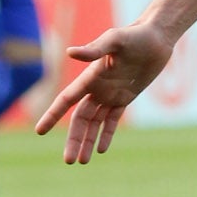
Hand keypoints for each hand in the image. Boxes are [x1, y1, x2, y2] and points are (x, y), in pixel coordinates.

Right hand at [35, 22, 176, 162]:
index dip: (53, 115)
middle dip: (74, 139)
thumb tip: (70, 53)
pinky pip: (113, 120)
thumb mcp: (115, 40)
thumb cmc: (135, 34)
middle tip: (68, 161)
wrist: (157, 37)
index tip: (39, 131)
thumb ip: (94, 49)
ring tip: (81, 162)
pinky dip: (106, 134)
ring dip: (87, 141)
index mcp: (90, 77)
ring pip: (95, 123)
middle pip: (80, 119)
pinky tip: (101, 149)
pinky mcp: (126, 97)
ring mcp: (111, 94)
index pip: (66, 100)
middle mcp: (97, 88)